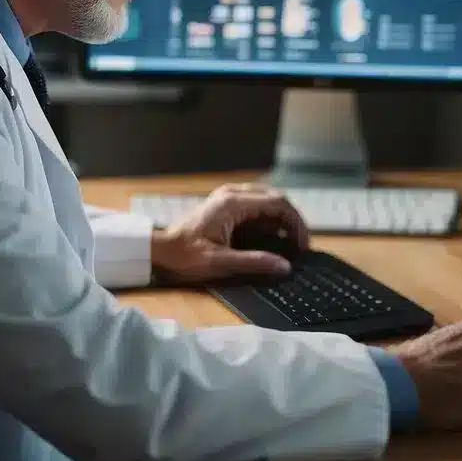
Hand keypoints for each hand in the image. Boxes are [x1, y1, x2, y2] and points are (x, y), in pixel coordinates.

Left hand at [150, 183, 309, 284]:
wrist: (158, 250)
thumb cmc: (184, 255)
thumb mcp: (220, 263)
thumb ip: (254, 262)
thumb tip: (285, 266)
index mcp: (233, 202)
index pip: (278, 203)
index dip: (296, 224)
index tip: (303, 246)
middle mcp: (233, 194)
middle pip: (276, 200)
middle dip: (293, 223)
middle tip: (300, 248)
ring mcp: (230, 198)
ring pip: (268, 204)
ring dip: (283, 223)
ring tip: (291, 247)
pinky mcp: (227, 207)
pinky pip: (257, 210)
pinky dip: (270, 224)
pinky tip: (274, 242)